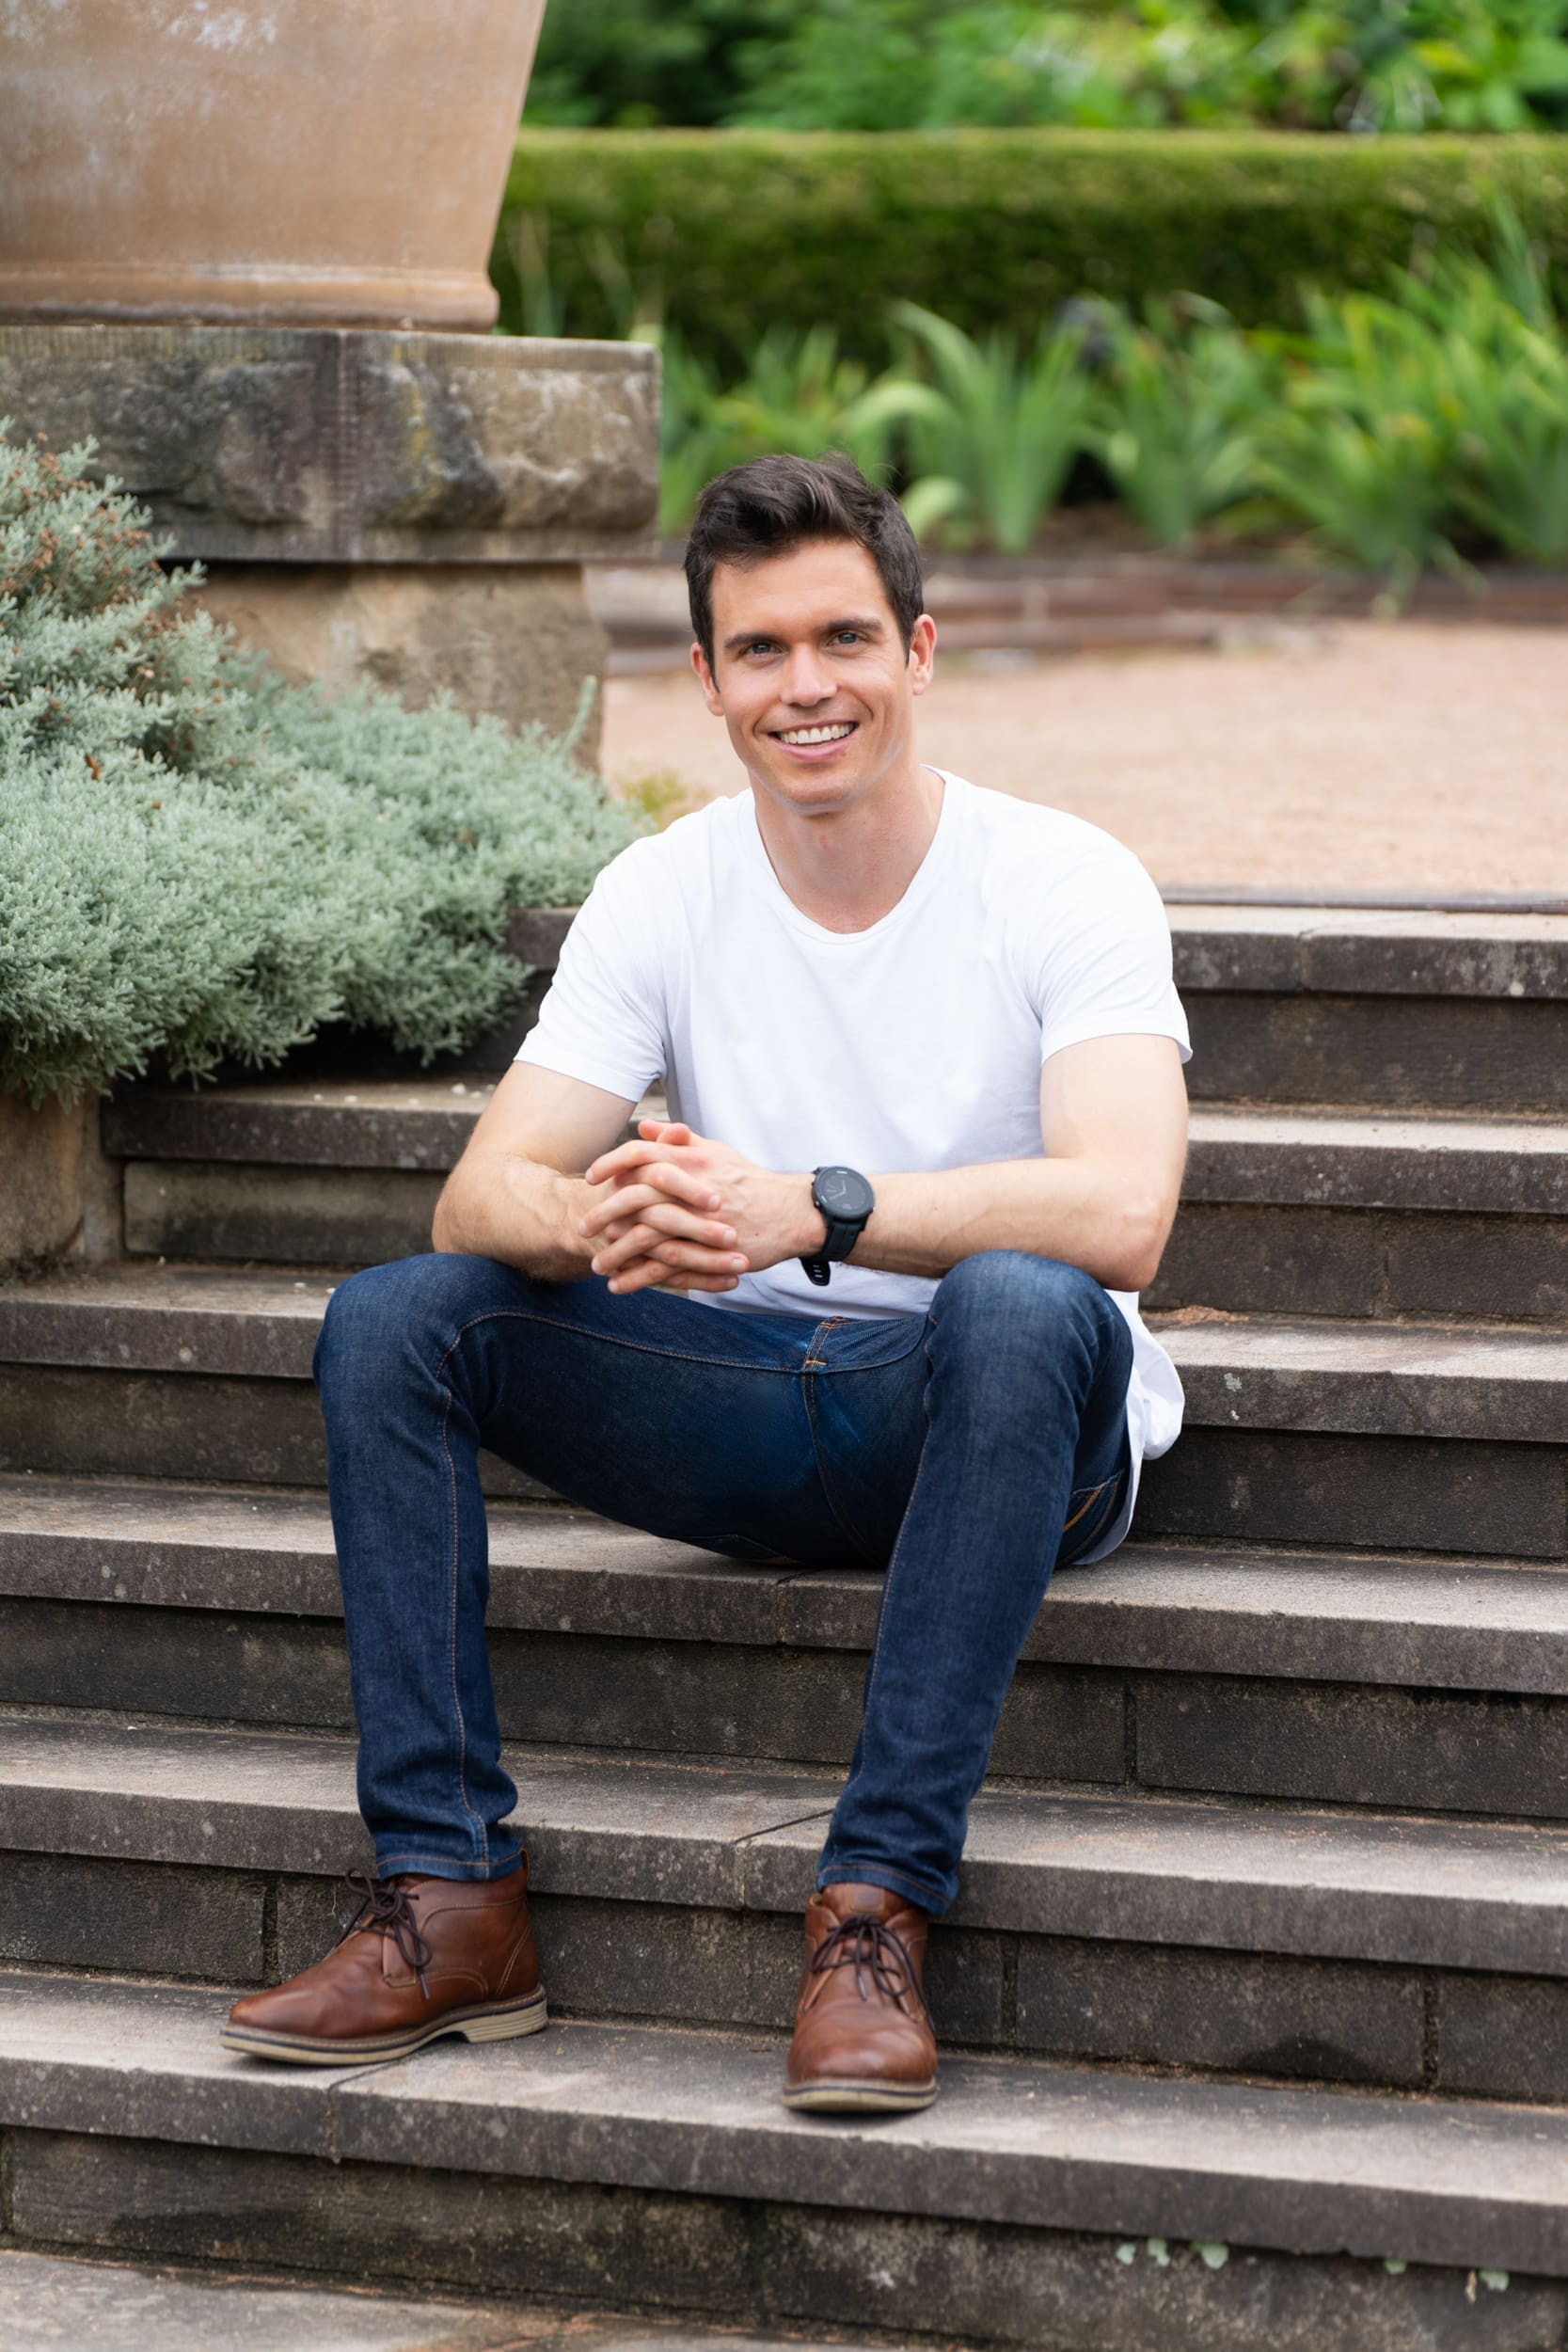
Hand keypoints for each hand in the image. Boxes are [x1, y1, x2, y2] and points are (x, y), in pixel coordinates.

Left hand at [578, 1120, 817, 1296]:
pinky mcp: (708, 1253)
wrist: (790, 1213)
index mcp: (691, 1160)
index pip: (640, 1154)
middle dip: (603, 1214)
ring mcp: (699, 1223)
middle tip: (584, 1228)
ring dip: (616, 1254)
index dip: (611, 1163)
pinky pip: (665, 1269)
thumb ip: (678, 1141)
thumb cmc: (749, 1180)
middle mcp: (691, 1189)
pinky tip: (619, 1285)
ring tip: (596, 1264)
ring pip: (646, 1239)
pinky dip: (638, 1279)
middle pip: (634, 1199)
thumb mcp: (715, 1151)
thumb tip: (646, 1128)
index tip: (591, 1177)